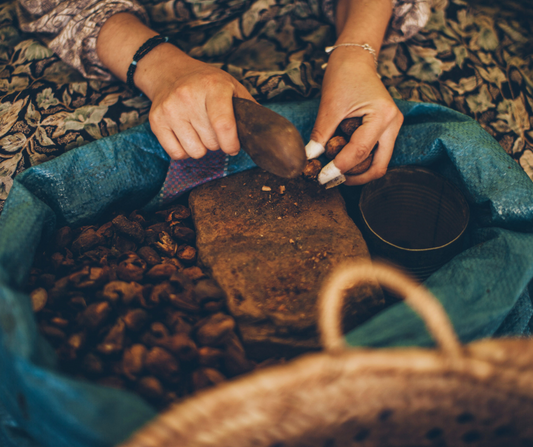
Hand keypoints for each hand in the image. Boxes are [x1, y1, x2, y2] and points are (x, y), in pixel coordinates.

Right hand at [138, 44, 255, 159]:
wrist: (169, 71)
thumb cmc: (206, 83)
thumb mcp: (231, 86)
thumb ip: (248, 108)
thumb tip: (263, 133)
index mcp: (213, 86)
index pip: (223, 126)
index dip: (231, 144)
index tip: (233, 147)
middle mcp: (188, 96)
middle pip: (211, 143)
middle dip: (217, 142)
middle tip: (213, 129)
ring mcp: (170, 109)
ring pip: (195, 152)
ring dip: (201, 147)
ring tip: (199, 131)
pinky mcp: (156, 121)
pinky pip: (176, 154)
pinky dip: (184, 151)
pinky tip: (186, 135)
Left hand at [308, 48, 402, 184]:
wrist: (355, 60)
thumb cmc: (344, 76)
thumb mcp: (329, 106)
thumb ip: (321, 134)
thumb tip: (310, 158)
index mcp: (382, 115)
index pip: (359, 152)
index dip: (339, 168)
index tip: (321, 177)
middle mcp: (393, 124)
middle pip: (378, 166)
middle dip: (355, 177)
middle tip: (332, 180)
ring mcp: (393, 128)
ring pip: (379, 162)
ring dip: (358, 171)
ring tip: (335, 169)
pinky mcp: (387, 130)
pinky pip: (376, 154)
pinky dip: (360, 161)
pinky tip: (342, 159)